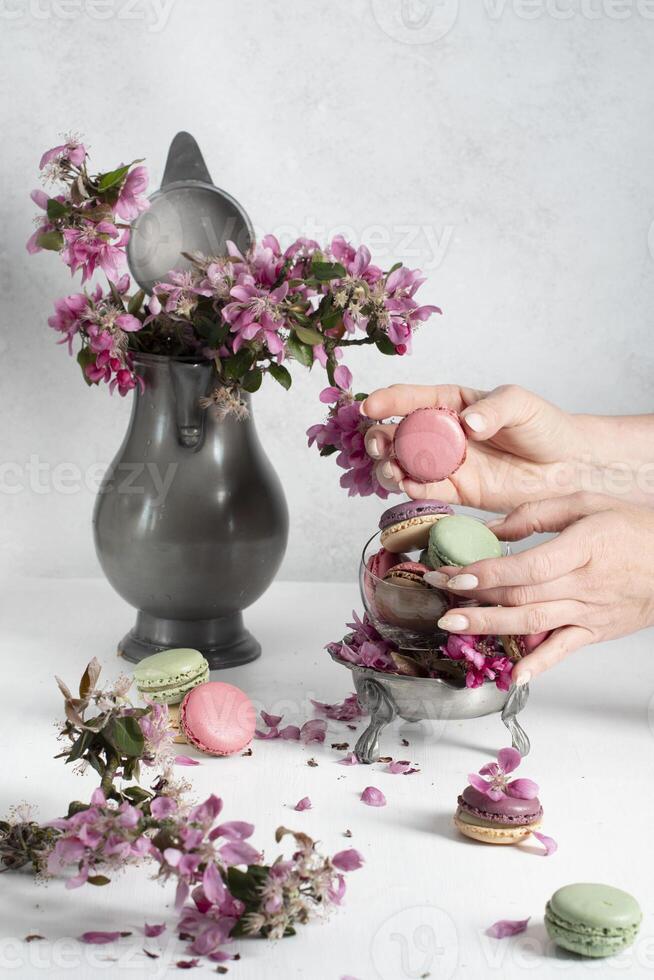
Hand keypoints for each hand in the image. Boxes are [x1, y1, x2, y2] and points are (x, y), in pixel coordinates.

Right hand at [361, 383, 653, 511]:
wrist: (568, 466)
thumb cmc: (545, 426)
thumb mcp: (521, 405)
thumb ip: (493, 409)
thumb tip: (467, 423)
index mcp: (451, 403)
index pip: (411, 399)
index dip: (387, 401)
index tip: (369, 408)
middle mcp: (442, 434)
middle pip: (397, 434)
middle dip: (379, 440)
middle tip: (379, 447)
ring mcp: (446, 464)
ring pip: (403, 465)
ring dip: (389, 468)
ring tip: (392, 471)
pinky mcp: (456, 491)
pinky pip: (426, 490)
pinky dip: (413, 490)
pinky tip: (411, 487)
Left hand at [427, 492, 653, 681]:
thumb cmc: (632, 528)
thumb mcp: (586, 504)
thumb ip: (535, 513)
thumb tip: (490, 527)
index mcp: (583, 547)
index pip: (529, 566)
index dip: (488, 573)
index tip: (455, 574)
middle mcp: (585, 584)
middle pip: (523, 596)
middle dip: (475, 599)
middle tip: (439, 597)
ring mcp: (590, 611)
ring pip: (534, 623)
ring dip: (490, 628)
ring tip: (454, 626)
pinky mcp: (595, 631)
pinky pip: (564, 651)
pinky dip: (539, 666)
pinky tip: (513, 677)